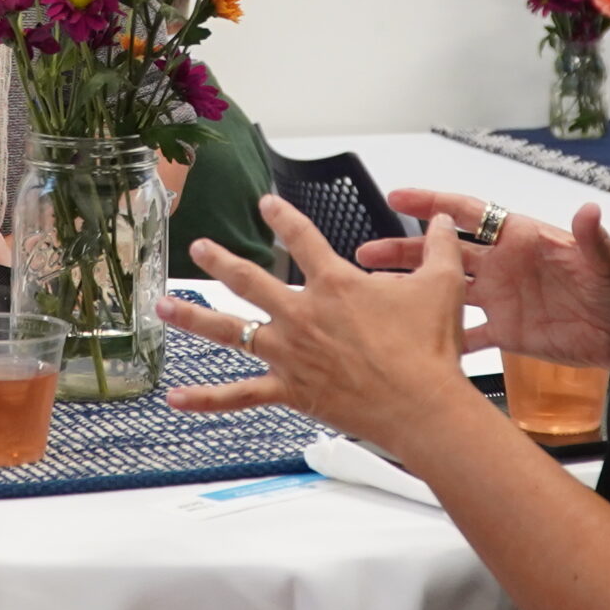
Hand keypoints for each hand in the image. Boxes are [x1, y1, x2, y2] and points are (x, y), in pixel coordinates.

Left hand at [159, 195, 486, 453]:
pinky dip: (205, 399)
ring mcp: (290, 353)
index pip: (302, 238)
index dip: (281, 217)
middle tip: (199, 248)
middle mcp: (303, 314)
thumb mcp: (443, 286)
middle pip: (249, 280)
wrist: (423, 405)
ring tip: (163, 305)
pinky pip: (239, 395)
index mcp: (335, 284)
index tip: (266, 204)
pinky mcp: (289, 390)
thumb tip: (447, 219)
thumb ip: (441, 248)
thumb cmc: (432, 349)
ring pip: (229, 331)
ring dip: (193, 316)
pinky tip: (175, 398)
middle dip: (220, 260)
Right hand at [355, 189, 609, 369]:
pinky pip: (468, 334)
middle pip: (445, 252)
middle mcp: (505, 265)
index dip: (433, 204)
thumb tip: (589, 210)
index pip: (469, 214)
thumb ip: (593, 238)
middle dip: (405, 250)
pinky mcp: (509, 332)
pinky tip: (417, 343)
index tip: (398, 197)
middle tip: (367, 253)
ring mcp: (503, 299)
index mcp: (521, 239)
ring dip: (413, 290)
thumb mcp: (608, 263)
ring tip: (378, 293)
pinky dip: (444, 337)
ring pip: (446, 290)